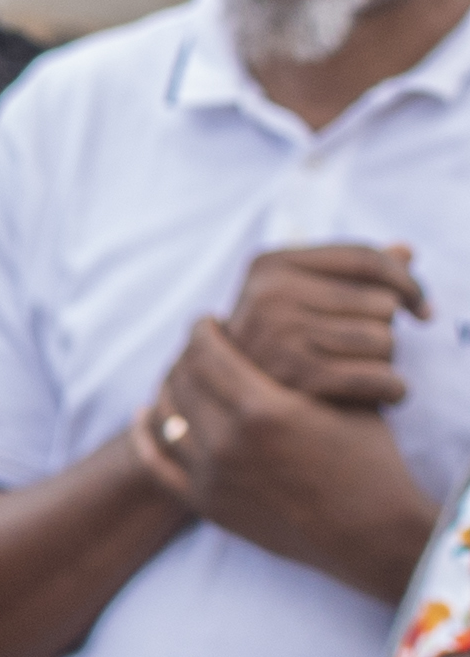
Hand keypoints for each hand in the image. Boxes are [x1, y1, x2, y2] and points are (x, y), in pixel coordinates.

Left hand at [129, 316, 439, 601]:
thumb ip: (302, 363)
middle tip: (195, 345)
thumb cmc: (368, 458)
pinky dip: (147, 434)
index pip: (207, 353)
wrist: (369, 532)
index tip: (208, 321)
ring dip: (169, 389)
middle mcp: (225, 442)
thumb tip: (268, 325)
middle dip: (186, 356)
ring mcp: (210, 476)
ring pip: (165, 417)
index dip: (203, 331)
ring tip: (181, 373)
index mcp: (260, 409)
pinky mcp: (205, 503)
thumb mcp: (342, 399)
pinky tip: (146, 414)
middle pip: (181, 380)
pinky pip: (157, 462)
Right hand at [224, 240, 424, 409]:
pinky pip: (376, 376)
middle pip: (380, 302)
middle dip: (385, 327)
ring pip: (383, 339)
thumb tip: (406, 251)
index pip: (365, 259)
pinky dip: (392, 387)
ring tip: (366, 370)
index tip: (422, 309)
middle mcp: (267, 294)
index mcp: (270, 265)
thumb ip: (356, 272)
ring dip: (387, 359)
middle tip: (370, 349)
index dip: (407, 282)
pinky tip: (388, 392)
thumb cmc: (283, 346)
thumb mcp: (306, 299)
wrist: (233, 404)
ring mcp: (276, 335)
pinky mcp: (292, 377)